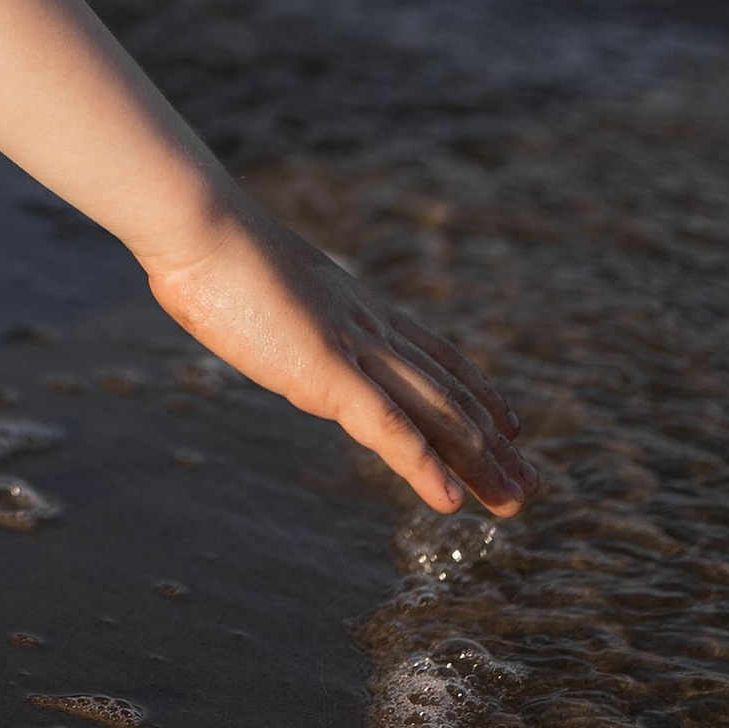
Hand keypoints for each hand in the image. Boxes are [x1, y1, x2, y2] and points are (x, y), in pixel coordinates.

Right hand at [143, 191, 536, 517]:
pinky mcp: (328, 373)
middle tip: (528, 484)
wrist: (200, 224)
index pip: (433, 354)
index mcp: (355, 307)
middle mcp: (370, 328)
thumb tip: (258, 308)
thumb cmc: (208, 245)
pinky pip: (389, 428)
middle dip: (491, 442)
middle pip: (447, 391)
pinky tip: (450, 502)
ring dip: (479, 462)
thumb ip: (276, 305)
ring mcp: (353, 349)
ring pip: (435, 413)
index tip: (508, 422)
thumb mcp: (257, 281)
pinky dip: (423, 466)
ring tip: (513, 503)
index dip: (474, 390)